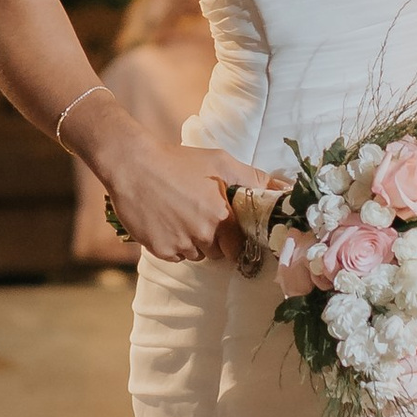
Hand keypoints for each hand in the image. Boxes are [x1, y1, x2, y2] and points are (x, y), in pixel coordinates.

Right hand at [88, 117, 282, 265]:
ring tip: (181, 215)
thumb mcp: (220, 161)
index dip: (234, 238)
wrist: (132, 164)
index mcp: (221, 216)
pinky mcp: (159, 250)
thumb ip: (253, 178)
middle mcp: (202, 235)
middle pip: (217, 253)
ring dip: (193, 242)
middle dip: (214, 239)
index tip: (227, 227)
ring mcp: (179, 244)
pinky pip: (175, 256)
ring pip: (196, 255)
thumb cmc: (178, 160)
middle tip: (201, 216)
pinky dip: (174, 244)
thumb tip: (284, 189)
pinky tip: (167, 222)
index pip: (238, 246)